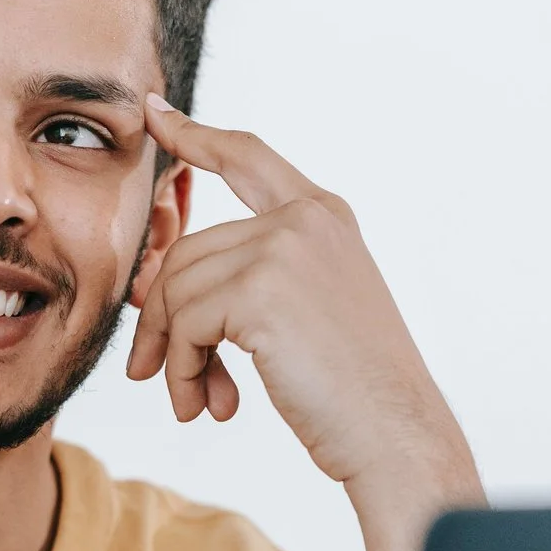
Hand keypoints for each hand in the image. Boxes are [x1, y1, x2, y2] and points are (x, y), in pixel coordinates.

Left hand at [129, 96, 473, 498]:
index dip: (196, 137)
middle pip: (187, 252)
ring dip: (174, 357)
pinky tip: (209, 406)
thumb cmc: (353, 391)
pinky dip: (183, 371)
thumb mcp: (306, 314)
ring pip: (177, 292)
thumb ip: (249, 280)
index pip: (247, 157)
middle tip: (156, 377)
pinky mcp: (261, 290)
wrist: (396, 433)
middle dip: (162, 321)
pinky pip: (184, 325)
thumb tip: (155, 285)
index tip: (155, 117)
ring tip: (193, 402)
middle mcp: (305, 220)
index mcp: (324, 216)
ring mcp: (284, 249)